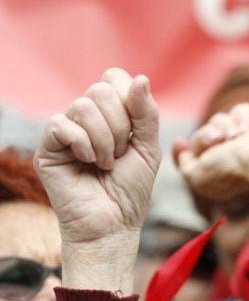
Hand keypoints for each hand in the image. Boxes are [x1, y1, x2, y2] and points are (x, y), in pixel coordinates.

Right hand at [35, 68, 160, 291]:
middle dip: (121, 125)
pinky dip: (83, 144)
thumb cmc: (130, 190)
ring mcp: (65, 130)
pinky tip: (88, 163)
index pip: (114, 78)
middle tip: (120, 154)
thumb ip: (146, 114)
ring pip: (83, 106)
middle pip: (100, 89)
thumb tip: (140, 78)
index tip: (136, 132)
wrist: (113, 223)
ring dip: (105, 140)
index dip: (130, 100)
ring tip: (106, 164)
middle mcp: (85, 118)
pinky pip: (62, 124)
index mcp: (110, 114)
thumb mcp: (148, 149)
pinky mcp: (47, 146)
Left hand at [174, 103, 248, 202]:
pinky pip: (239, 110)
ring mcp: (244, 139)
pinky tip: (245, 130)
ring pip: (218, 120)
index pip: (194, 156)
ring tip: (234, 137)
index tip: (179, 142)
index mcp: (217, 172)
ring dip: (223, 127)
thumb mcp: (196, 177)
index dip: (183, 149)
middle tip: (218, 142)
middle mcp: (230, 156)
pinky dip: (241, 118)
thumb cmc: (230, 171)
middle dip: (205, 137)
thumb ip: (184, 164)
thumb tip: (184, 151)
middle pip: (203, 134)